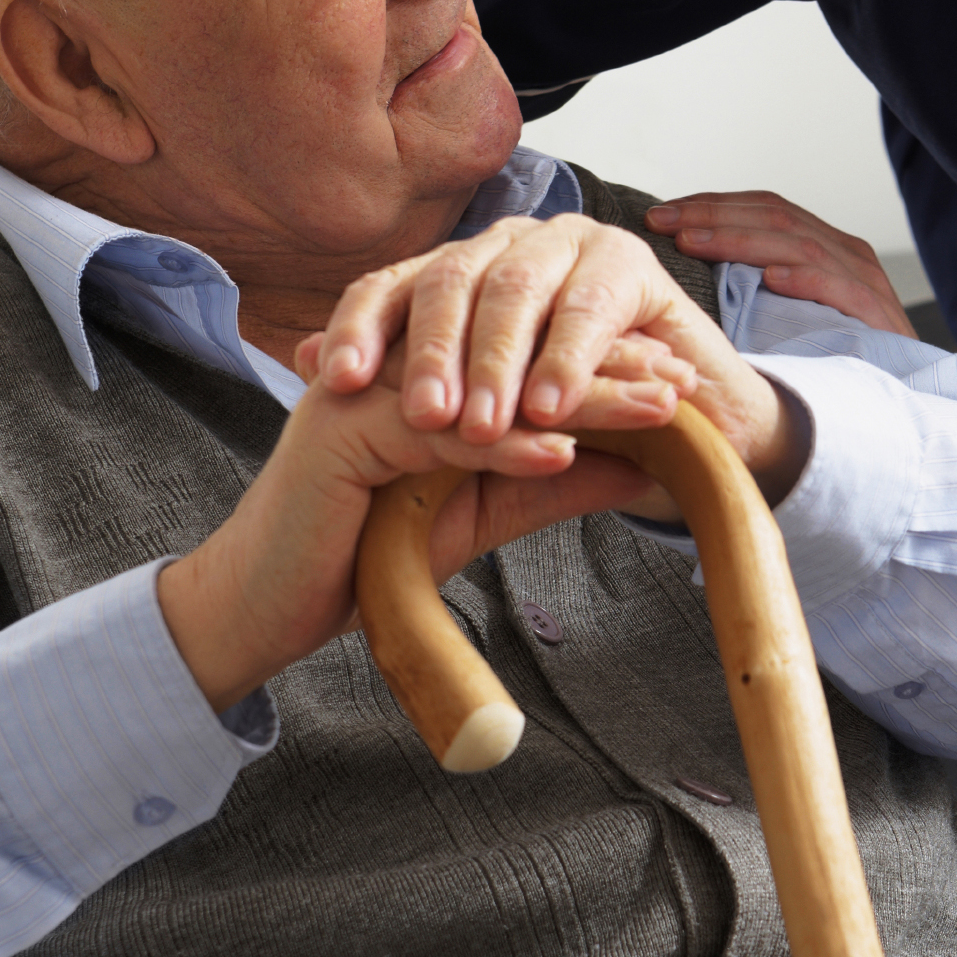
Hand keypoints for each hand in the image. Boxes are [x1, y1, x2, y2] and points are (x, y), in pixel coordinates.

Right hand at [158, 345, 688, 714]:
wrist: (270, 609)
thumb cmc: (365, 559)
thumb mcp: (479, 514)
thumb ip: (549, 483)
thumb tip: (641, 469)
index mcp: (426, 367)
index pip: (526, 351)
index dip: (604, 363)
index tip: (680, 382)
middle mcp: (393, 358)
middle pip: (515, 348)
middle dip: (607, 364)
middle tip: (686, 379)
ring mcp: (363, 386)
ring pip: (486, 377)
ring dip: (578, 391)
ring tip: (656, 406)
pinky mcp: (340, 428)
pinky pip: (438, 430)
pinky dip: (504, 443)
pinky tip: (564, 447)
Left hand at [292, 212, 808, 516]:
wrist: (685, 436)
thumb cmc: (569, 425)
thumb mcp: (478, 415)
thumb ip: (408, 385)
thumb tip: (306, 360)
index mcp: (459, 271)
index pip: (391, 286)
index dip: (361, 329)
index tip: (336, 384)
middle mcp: (506, 246)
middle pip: (448, 282)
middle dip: (432, 354)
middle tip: (423, 420)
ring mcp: (570, 246)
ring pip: (514, 291)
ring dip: (497, 363)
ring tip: (482, 427)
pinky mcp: (632, 265)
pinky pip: (590, 309)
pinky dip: (568, 362)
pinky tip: (552, 409)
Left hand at [642, 191, 918, 337]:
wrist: (895, 407)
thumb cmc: (832, 364)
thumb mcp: (784, 319)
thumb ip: (749, 294)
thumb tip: (679, 281)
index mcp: (821, 247)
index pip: (762, 209)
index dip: (710, 207)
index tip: (660, 216)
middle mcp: (844, 253)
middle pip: (774, 216)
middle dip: (713, 215)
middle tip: (663, 221)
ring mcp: (863, 280)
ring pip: (798, 243)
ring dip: (742, 241)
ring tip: (696, 243)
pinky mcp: (878, 315)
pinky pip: (840, 288)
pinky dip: (806, 278)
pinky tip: (770, 278)